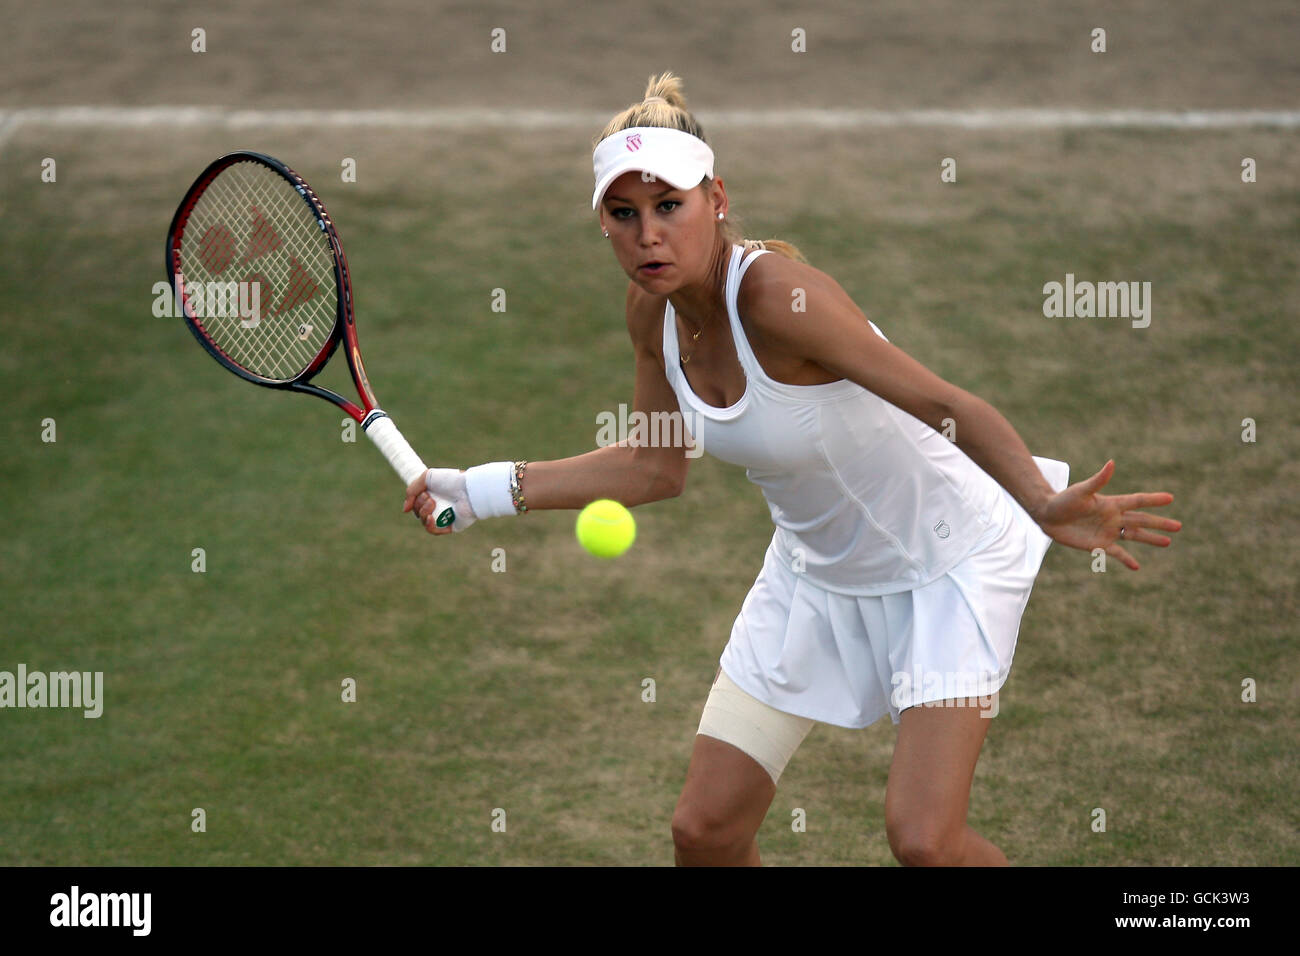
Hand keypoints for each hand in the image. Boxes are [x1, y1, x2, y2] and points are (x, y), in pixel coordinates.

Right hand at [402, 468, 477, 535]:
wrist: (468, 489)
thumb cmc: (450, 480)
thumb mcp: (426, 478)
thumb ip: (411, 491)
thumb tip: (405, 510)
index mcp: (434, 494)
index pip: (417, 503)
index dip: (415, 500)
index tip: (423, 492)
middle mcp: (439, 506)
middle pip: (419, 512)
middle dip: (420, 505)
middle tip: (430, 498)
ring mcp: (445, 517)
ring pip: (425, 521)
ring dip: (424, 513)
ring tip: (432, 503)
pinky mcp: (451, 526)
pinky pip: (435, 531)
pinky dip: (429, 526)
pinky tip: (431, 518)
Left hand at [1031, 459, 1180, 570]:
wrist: (1047, 515)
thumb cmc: (1063, 500)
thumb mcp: (1081, 490)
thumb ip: (1099, 480)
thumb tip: (1112, 463)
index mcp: (1111, 503)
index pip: (1137, 501)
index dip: (1153, 500)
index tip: (1170, 498)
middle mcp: (1113, 518)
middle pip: (1141, 521)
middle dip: (1159, 523)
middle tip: (1178, 526)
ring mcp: (1107, 531)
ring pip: (1134, 536)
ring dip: (1150, 539)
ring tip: (1167, 542)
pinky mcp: (1098, 545)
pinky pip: (1116, 553)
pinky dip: (1126, 559)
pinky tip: (1137, 566)